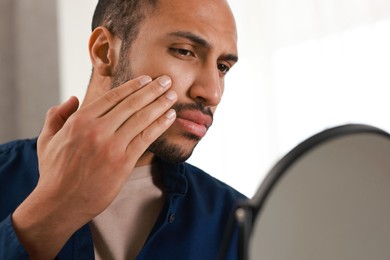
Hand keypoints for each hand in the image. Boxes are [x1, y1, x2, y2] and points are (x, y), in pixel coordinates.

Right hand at [12, 75, 176, 258]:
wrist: (60, 204)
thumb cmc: (54, 172)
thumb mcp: (47, 139)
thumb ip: (57, 116)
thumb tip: (72, 98)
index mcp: (80, 121)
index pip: (112, 97)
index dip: (133, 86)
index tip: (146, 79)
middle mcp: (97, 129)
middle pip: (131, 104)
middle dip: (152, 90)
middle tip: (167, 80)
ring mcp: (111, 146)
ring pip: (141, 118)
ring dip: (160, 104)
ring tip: (173, 95)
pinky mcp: (123, 162)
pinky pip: (146, 138)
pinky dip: (160, 125)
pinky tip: (170, 116)